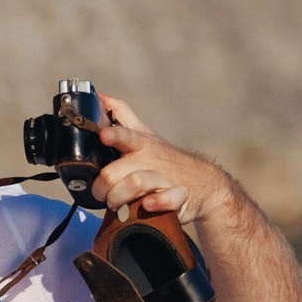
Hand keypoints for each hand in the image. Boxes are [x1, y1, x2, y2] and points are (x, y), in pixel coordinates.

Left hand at [91, 92, 232, 225]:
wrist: (203, 181)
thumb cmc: (163, 158)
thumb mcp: (144, 134)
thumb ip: (120, 116)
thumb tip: (98, 97)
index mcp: (140, 144)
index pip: (125, 135)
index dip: (113, 134)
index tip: (104, 136)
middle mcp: (150, 159)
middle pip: (117, 171)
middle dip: (101, 186)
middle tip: (99, 193)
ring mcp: (164, 177)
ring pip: (135, 184)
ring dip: (118, 197)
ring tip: (113, 204)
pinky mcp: (177, 197)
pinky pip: (167, 199)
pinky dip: (156, 202)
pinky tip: (147, 204)